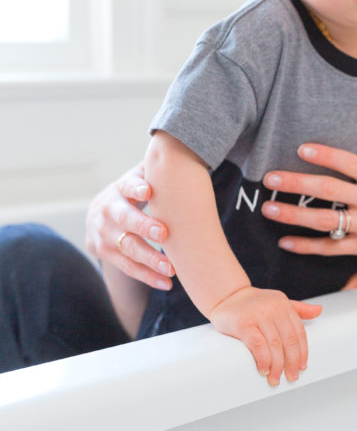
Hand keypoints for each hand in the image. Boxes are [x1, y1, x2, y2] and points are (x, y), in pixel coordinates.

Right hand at [85, 163, 174, 289]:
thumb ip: (156, 169)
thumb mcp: (140, 177)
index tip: (149, 190)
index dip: (136, 187)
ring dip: (151, 259)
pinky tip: (168, 282)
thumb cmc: (134, 192)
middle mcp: (107, 211)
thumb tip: (181, 148)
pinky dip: (148, 276)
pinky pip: (128, 269)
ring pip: (127, 248)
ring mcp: (103, 235)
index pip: (126, 185)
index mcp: (119, 189)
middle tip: (164, 233)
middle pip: (124, 219)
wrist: (100, 214)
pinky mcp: (105, 254)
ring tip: (173, 268)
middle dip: (144, 226)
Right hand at [209, 286, 321, 384]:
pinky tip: (264, 369)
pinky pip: (258, 345)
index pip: (299, 332)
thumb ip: (298, 308)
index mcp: (284, 305)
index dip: (302, 352)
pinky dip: (263, 359)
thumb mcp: (278, 302)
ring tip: (276, 378)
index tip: (302, 367)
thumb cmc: (253, 303)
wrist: (226, 296)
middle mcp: (273, 309)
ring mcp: (258, 315)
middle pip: (289, 341)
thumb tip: (319, 310)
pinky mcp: (243, 324)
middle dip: (292, 362)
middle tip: (292, 377)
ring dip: (277, 366)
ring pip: (274, 345)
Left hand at [261, 126, 356, 275]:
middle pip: (329, 190)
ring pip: (325, 221)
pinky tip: (285, 241)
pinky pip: (331, 248)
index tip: (301, 148)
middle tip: (269, 178)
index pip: (349, 163)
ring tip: (268, 208)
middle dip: (296, 183)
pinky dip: (307, 246)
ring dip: (293, 214)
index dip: (325, 155)